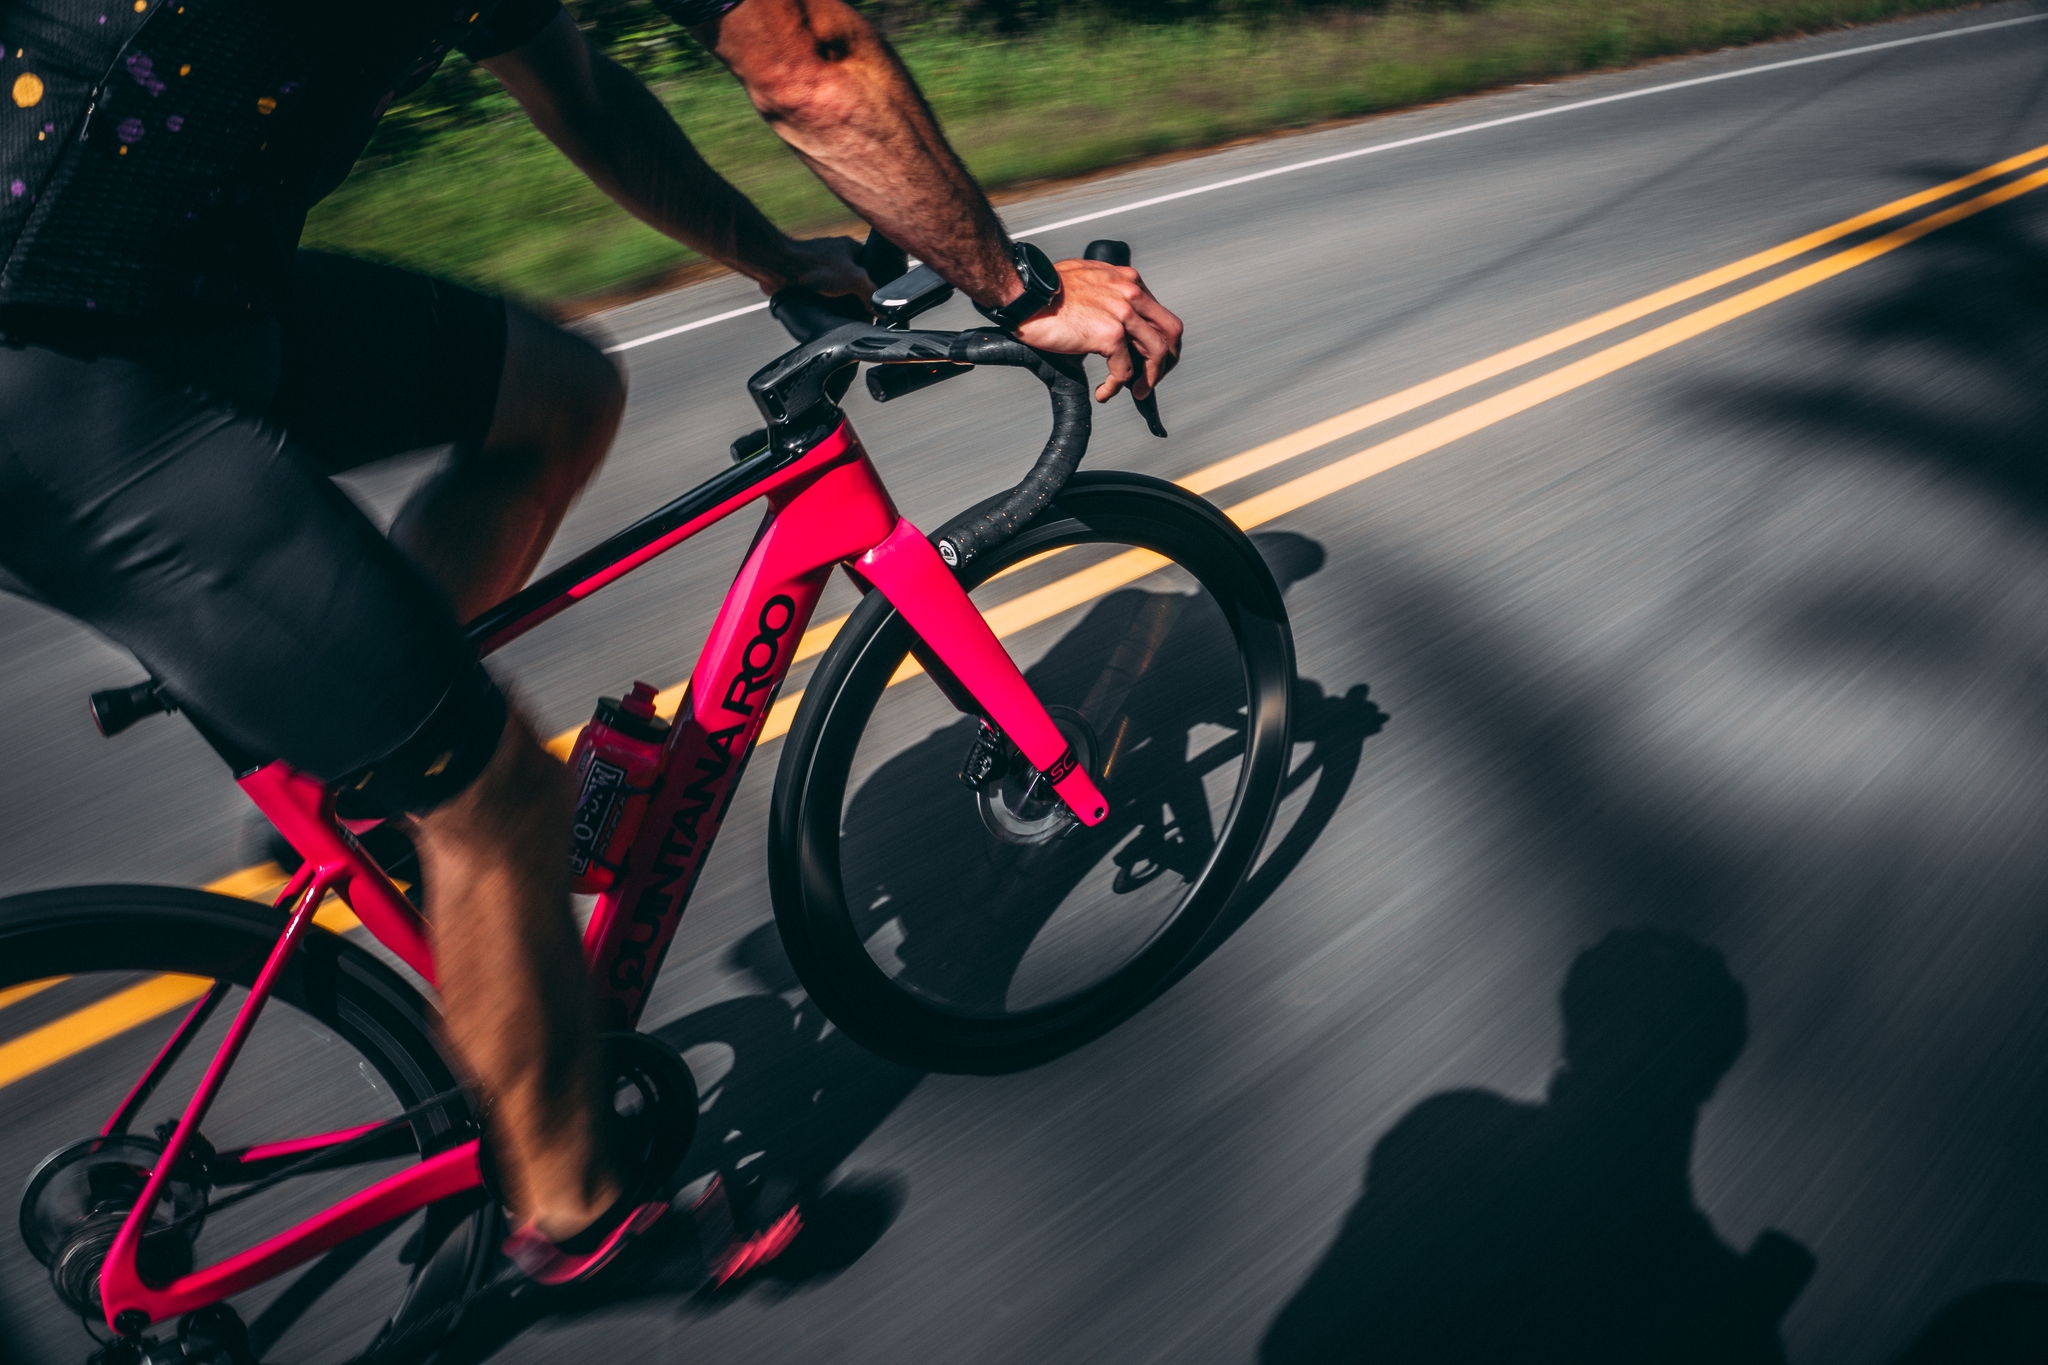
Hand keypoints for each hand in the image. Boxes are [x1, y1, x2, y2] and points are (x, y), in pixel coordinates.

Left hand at [766, 234, 873, 301]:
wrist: (780, 268)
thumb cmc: (815, 266)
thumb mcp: (855, 280)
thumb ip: (872, 294)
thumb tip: (882, 310)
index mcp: (850, 247)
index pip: (872, 267)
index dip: (875, 286)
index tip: (875, 302)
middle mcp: (835, 255)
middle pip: (854, 280)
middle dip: (856, 296)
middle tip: (860, 311)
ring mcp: (819, 265)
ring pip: (837, 288)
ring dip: (839, 301)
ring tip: (842, 313)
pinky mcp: (806, 277)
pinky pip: (821, 293)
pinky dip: (824, 302)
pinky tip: (826, 310)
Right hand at [1013, 259, 1183, 401]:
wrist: (1024, 294)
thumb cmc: (1045, 292)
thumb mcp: (1087, 283)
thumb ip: (1108, 297)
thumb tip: (1115, 326)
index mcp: (1127, 280)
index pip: (1160, 314)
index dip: (1159, 341)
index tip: (1148, 359)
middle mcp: (1130, 293)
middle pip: (1170, 332)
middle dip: (1166, 361)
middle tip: (1150, 379)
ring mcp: (1122, 312)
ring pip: (1156, 352)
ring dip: (1149, 378)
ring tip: (1136, 391)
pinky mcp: (1109, 333)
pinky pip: (1124, 370)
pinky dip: (1116, 387)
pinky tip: (1104, 392)